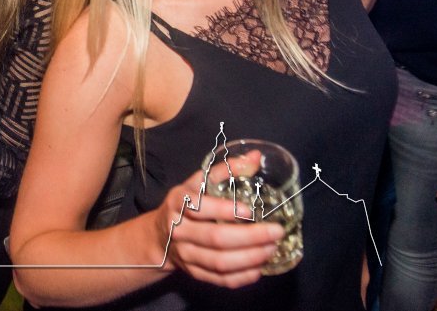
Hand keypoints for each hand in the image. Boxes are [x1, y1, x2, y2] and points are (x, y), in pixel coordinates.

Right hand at [155, 153, 283, 287]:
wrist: (160, 235)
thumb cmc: (185, 204)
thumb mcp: (198, 182)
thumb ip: (226, 170)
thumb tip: (255, 157)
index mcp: (178, 203)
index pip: (200, 208)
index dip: (225, 210)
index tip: (251, 211)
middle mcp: (178, 229)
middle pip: (215, 238)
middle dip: (250, 237)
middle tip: (276, 232)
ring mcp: (185, 254)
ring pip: (220, 262)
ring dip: (250, 258)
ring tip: (272, 249)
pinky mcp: (193, 272)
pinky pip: (220, 279)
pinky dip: (242, 277)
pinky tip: (259, 268)